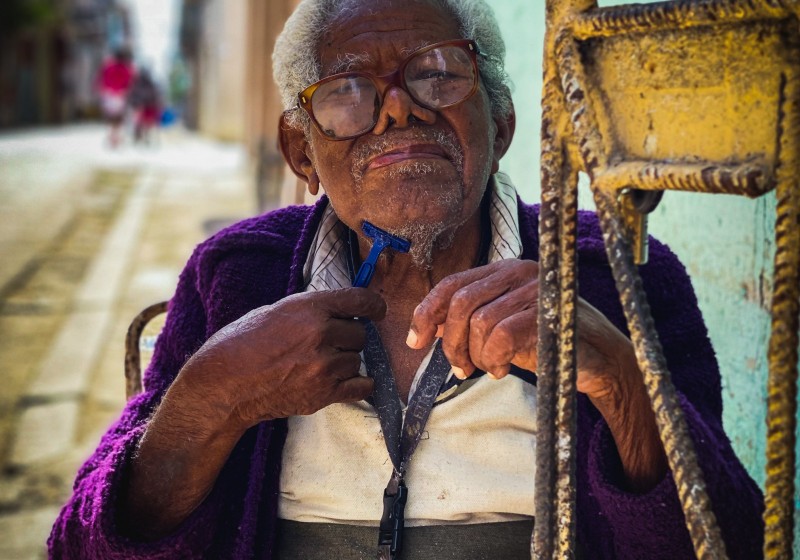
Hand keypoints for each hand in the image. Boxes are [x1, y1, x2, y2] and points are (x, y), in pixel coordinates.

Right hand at [180, 288, 385, 430]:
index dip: (373, 306)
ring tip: (317, 365)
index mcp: (309, 307)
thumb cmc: (241, 343)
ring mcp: (324, 366)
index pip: (360, 301)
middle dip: (348, 339)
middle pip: (360, 335)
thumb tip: (341, 311)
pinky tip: (342, 381)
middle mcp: (321, 334)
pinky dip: (356, 384)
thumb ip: (311, 310)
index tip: (377, 312)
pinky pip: (361, 386)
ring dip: (345, 363)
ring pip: (357, 361)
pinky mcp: (323, 394)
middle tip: (326, 344)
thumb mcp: (276, 311)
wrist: (223, 384)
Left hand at [407, 259, 665, 489]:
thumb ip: (471, 321)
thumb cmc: (546, 342)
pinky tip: (503, 370)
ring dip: (477, 355)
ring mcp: (536, 289)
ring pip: (480, 322)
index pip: (452, 284)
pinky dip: (496, 358)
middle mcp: (518, 272)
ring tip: (490, 368)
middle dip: (450, 342)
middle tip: (460, 367)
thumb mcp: (502, 327)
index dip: (426, 313)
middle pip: (460, 303)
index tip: (415, 342)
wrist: (599, 359)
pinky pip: (503, 335)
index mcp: (503, 269)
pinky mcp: (549, 312)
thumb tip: (427, 330)